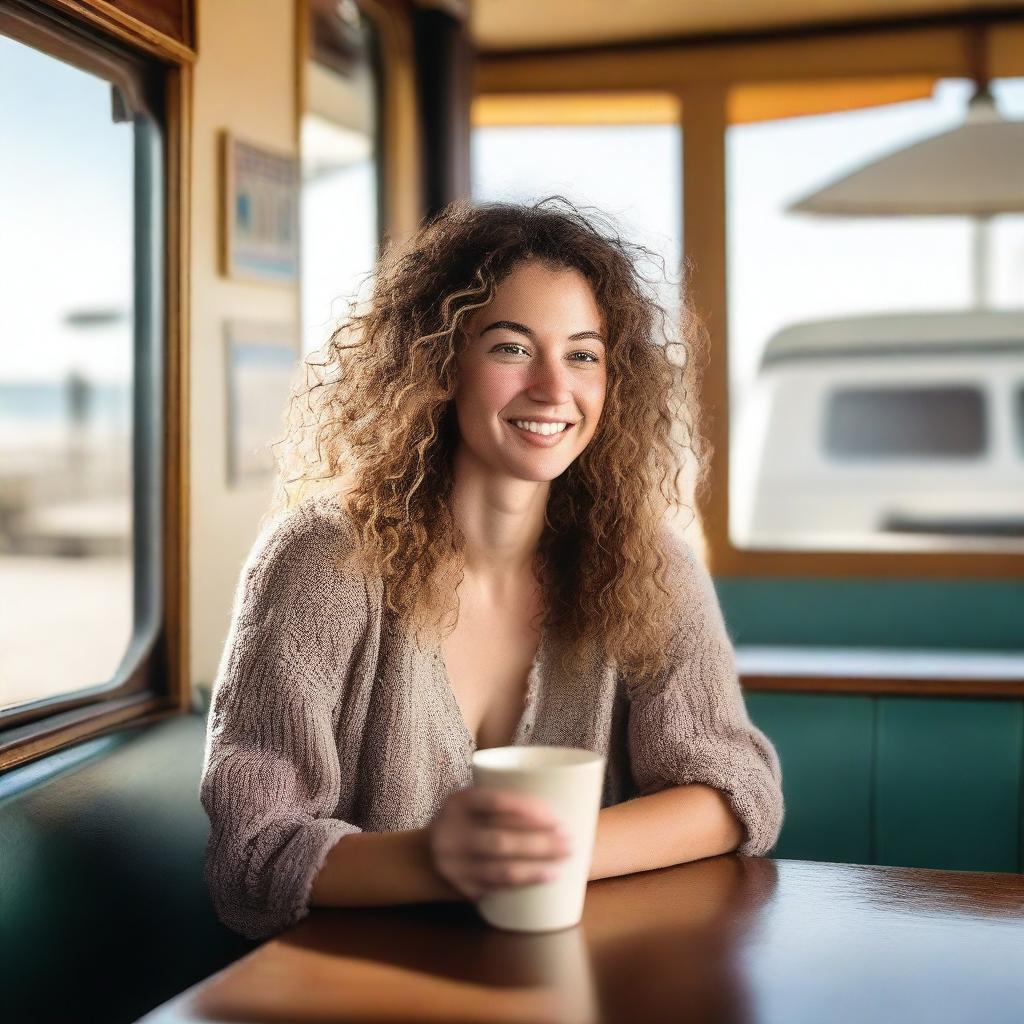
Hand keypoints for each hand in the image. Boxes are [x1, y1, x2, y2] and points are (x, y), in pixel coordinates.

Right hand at [427, 785, 572, 901]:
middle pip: (501, 841)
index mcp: (459, 801)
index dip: (527, 810)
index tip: (556, 818)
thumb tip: (562, 795)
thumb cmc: (468, 820)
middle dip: (540, 845)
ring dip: (535, 870)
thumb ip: (504, 800)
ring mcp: (452, 862)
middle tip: (568, 843)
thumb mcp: (473, 802)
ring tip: (560, 865)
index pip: (495, 802)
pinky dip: (520, 884)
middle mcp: (450, 831)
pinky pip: (494, 888)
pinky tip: (541, 880)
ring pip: (500, 870)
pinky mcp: (458, 886)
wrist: (426, 853)